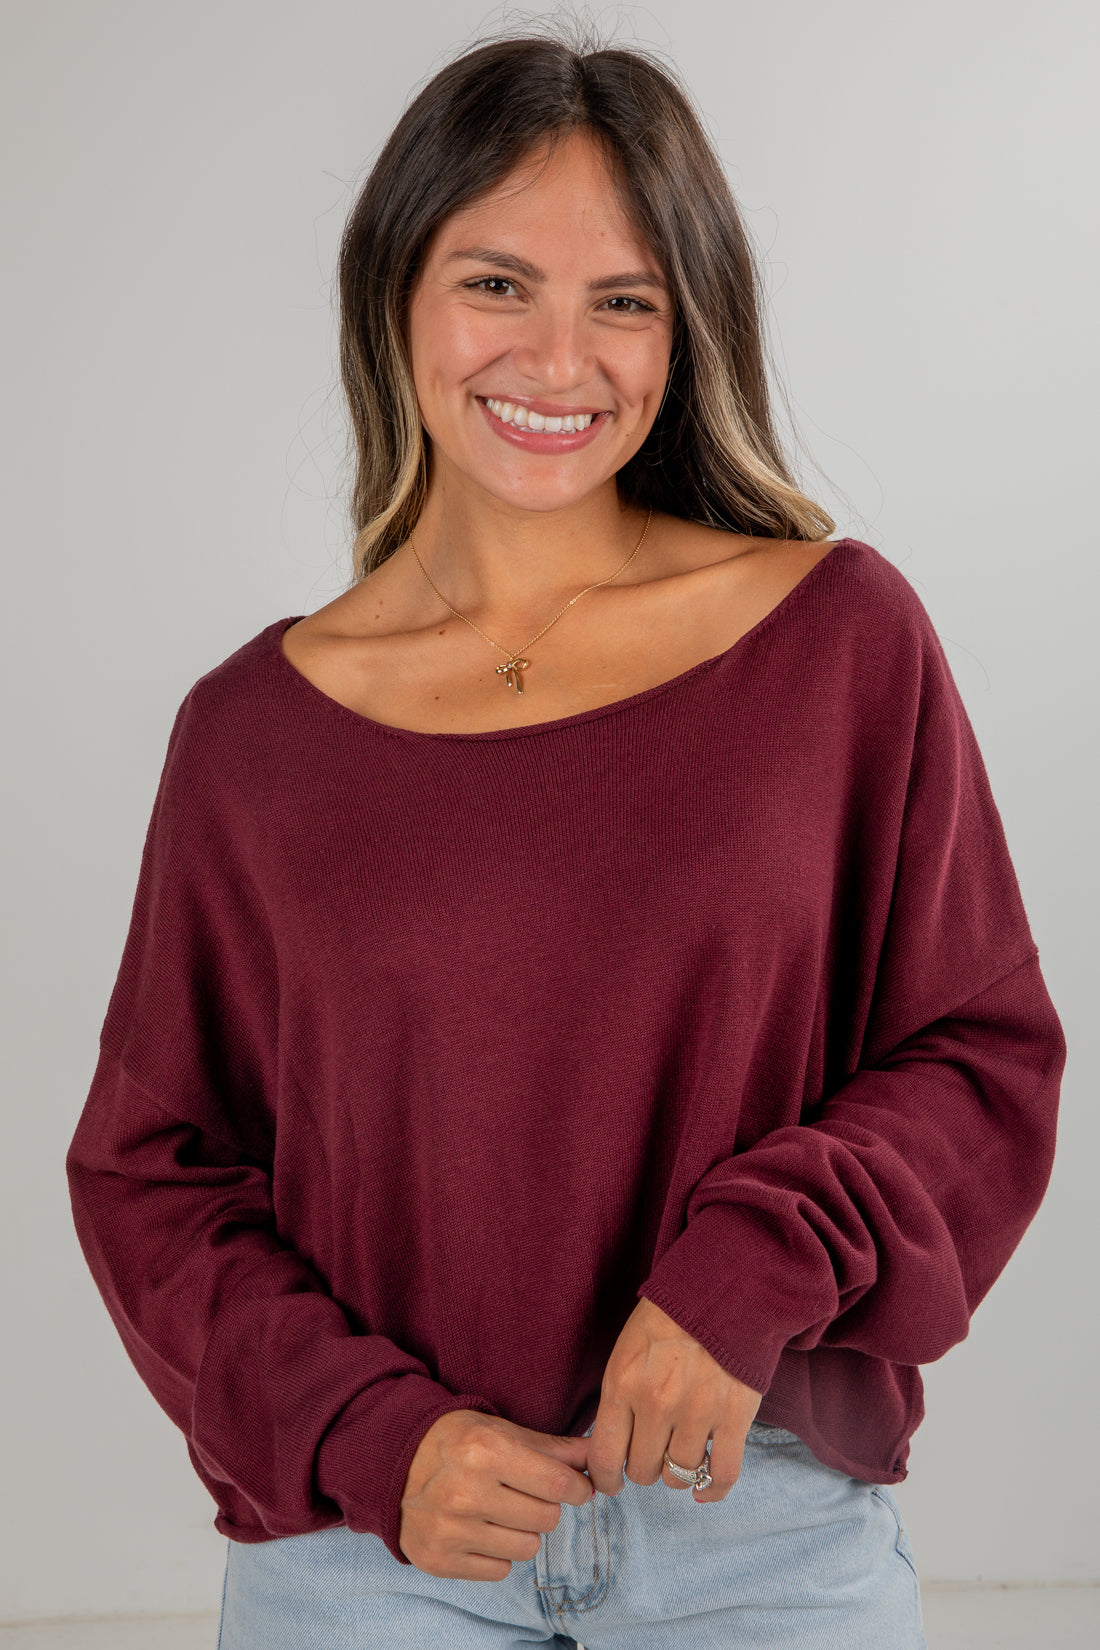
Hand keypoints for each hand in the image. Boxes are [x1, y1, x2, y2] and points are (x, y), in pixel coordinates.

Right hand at [398, 1410, 593, 1580]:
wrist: (394, 1462)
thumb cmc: (456, 1442)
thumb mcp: (501, 1431)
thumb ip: (552, 1447)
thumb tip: (597, 1457)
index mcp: (486, 1451)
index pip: (559, 1483)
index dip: (578, 1487)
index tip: (578, 1487)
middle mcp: (467, 1492)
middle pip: (547, 1518)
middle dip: (546, 1506)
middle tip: (528, 1494)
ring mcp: (450, 1530)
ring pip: (528, 1548)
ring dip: (524, 1531)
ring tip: (502, 1512)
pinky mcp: (439, 1559)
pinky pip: (500, 1570)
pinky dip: (498, 1553)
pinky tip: (482, 1530)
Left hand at [585, 1297, 761, 1503]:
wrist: (721, 1291)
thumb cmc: (668, 1320)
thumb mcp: (627, 1350)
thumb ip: (618, 1398)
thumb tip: (610, 1448)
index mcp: (623, 1384)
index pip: (604, 1456)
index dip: (605, 1479)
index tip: (611, 1483)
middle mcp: (656, 1404)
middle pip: (642, 1470)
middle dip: (644, 1468)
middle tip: (651, 1454)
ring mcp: (696, 1412)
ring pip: (678, 1475)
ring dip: (676, 1473)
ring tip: (678, 1455)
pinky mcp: (733, 1417)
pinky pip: (721, 1474)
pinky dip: (712, 1489)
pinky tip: (703, 1487)